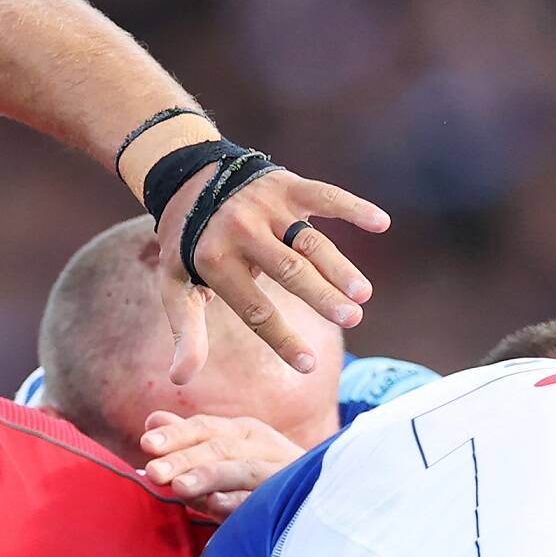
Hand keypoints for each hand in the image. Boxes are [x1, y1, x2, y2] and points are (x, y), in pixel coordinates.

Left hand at [139, 412, 306, 517]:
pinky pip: (263, 499)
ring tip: (178, 487)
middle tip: (154, 473)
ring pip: (240, 469)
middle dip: (184, 459)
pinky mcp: (291, 496)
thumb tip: (152, 422)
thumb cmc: (261, 478)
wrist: (320, 498)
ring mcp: (279, 471)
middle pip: (218, 447)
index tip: (146, 443)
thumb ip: (189, 441)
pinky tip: (217, 506)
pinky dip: (240, 502)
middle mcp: (262, 445)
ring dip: (208, 477)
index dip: (176, 435)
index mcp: (243, 432)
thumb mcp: (224, 456)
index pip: (204, 428)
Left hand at [157, 157, 387, 381]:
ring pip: (309, 240)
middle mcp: (242, 231)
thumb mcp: (175, 287)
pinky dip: (353, 207)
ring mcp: (266, 206)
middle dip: (321, 296)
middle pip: (288, 271)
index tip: (309, 365)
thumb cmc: (187, 245)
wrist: (186, 177)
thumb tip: (180, 379)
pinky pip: (324, 196)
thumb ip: (186, 331)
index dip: (282, 338)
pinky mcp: (286, 185)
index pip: (254, 308)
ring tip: (362, 294)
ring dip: (339, 266)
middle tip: (352, 319)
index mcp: (215, 260)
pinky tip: (381, 223)